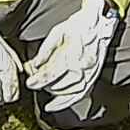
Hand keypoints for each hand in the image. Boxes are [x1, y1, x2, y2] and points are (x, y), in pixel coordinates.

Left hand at [22, 0, 121, 115]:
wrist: (99, 25)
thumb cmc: (78, 26)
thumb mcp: (57, 31)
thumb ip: (45, 50)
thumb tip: (36, 65)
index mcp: (71, 55)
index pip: (50, 74)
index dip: (37, 81)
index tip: (30, 84)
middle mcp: (82, 68)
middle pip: (58, 85)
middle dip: (44, 86)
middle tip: (35, 83)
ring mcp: (89, 74)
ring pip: (68, 92)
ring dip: (54, 94)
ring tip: (45, 89)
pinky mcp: (93, 77)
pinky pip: (81, 95)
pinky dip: (67, 102)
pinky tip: (56, 105)